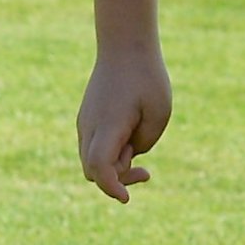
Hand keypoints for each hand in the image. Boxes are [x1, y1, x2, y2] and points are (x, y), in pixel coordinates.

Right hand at [78, 46, 172, 199]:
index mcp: (108, 124)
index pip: (99, 167)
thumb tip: (127, 156)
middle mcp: (89, 126)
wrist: (125, 47)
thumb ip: (144, 141)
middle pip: (92, 171)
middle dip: (117, 180)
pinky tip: (129, 139)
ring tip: (137, 147)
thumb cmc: (147, 77)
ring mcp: (85, 123)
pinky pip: (93, 149)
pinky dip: (109, 154)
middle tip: (146, 172)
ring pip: (91, 162)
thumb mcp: (159, 113)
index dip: (111, 187)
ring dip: (113, 166)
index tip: (126, 198)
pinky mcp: (88, 120)